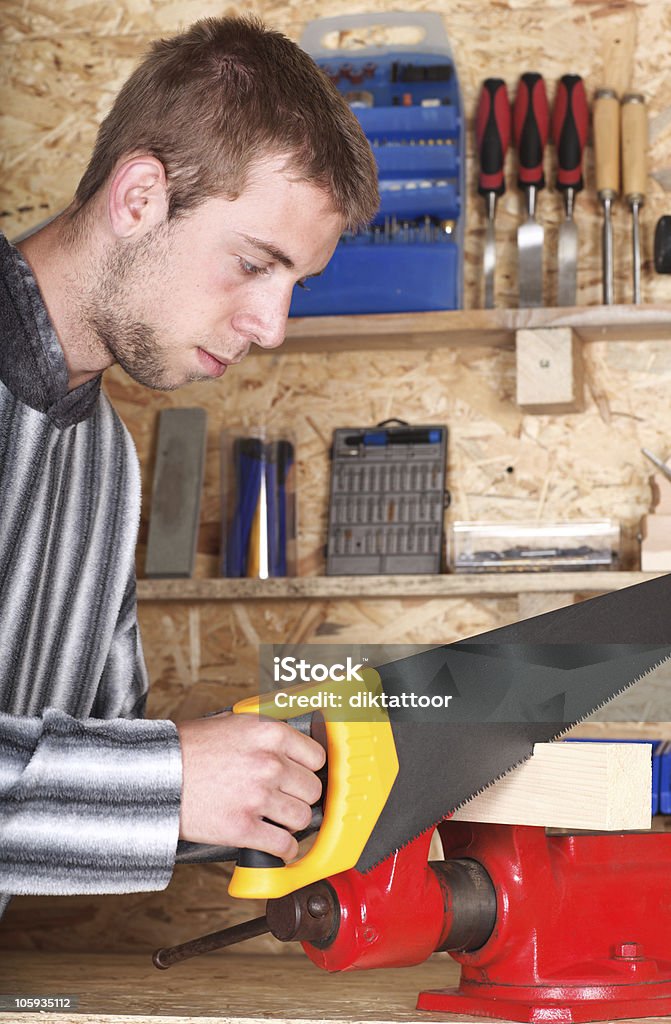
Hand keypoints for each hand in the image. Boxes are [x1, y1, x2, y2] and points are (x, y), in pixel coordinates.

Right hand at [176, 712, 324, 860]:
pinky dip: (285, 850)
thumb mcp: (231, 722)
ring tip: (279, 820)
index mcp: (269, 733)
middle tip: (286, 799)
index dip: (308, 769)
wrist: (154, 774)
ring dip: (292, 822)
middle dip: (300, 796)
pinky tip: (278, 846)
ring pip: (302, 818)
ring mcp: (257, 797)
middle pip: (312, 789)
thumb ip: (263, 731)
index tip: (301, 776)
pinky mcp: (243, 828)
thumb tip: (289, 742)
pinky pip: (283, 845)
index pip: (316, 756)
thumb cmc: (187, 748)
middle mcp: (268, 763)